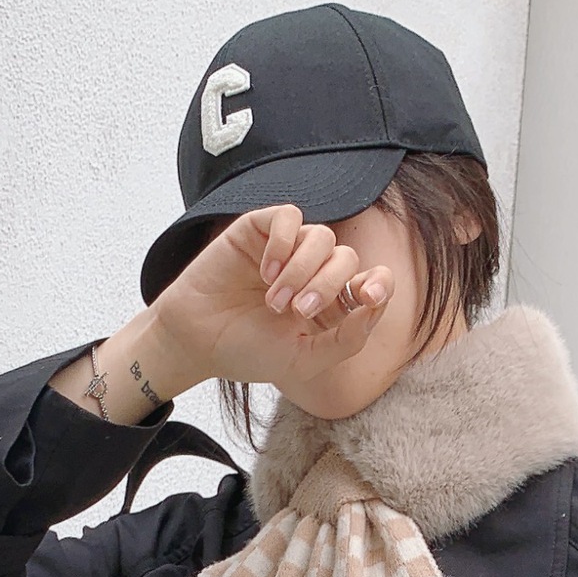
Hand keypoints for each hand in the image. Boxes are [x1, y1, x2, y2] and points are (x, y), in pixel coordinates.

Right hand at [155, 204, 394, 396]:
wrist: (197, 341)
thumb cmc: (248, 351)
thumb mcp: (303, 360)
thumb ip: (345, 341)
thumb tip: (374, 307)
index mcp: (330, 304)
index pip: (373, 280)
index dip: (380, 283)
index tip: (368, 296)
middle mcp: (313, 272)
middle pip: (347, 258)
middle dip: (328, 285)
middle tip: (298, 311)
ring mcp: (287, 249)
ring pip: (321, 236)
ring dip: (302, 270)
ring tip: (275, 300)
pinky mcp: (260, 231)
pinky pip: (288, 216)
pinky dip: (283, 242)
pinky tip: (266, 270)